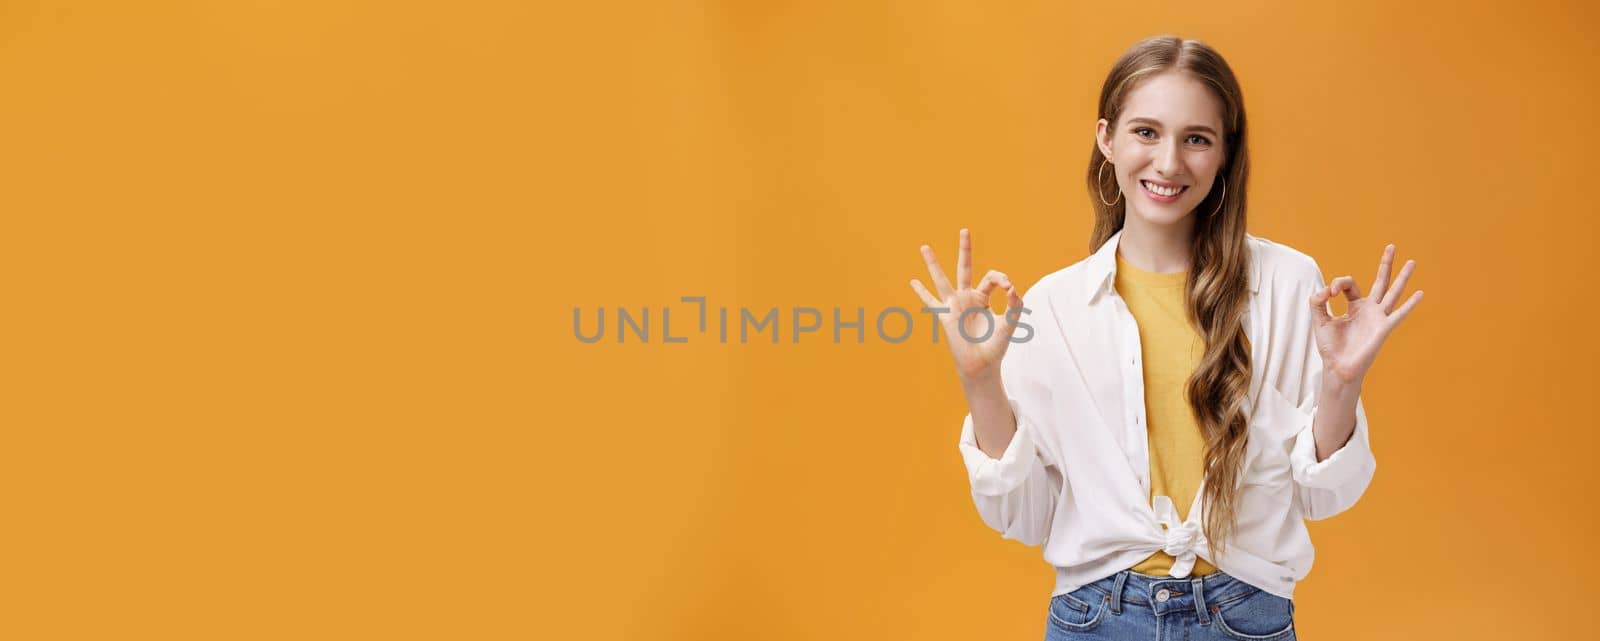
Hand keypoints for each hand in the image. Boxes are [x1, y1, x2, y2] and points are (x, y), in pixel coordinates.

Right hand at [909, 228, 1024, 382]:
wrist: (981, 365)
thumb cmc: (995, 347)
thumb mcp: (1010, 324)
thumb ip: (1014, 306)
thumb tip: (1012, 288)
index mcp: (984, 298)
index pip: (991, 278)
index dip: (1001, 279)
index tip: (1009, 288)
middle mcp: (968, 298)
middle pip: (965, 268)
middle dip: (965, 249)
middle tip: (964, 230)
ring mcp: (955, 305)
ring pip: (942, 279)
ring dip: (933, 263)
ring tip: (924, 247)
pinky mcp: (945, 316)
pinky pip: (930, 301)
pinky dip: (921, 292)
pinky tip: (913, 282)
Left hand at [1311, 244, 1424, 385]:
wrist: (1338, 368)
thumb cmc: (1331, 347)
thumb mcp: (1319, 320)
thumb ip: (1317, 302)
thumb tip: (1325, 289)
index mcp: (1354, 306)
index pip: (1349, 285)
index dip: (1338, 283)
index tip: (1329, 293)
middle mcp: (1369, 309)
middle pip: (1380, 281)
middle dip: (1385, 264)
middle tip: (1391, 246)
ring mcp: (1378, 318)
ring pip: (1392, 292)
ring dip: (1402, 277)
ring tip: (1412, 262)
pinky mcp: (1383, 328)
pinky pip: (1398, 314)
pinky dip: (1410, 304)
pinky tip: (1420, 293)